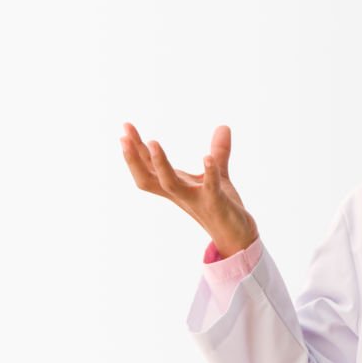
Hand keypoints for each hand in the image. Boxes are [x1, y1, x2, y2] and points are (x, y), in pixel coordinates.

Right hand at [120, 123, 258, 257]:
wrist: (237, 236)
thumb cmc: (222, 205)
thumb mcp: (218, 175)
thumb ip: (219, 151)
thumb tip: (224, 126)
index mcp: (176, 186)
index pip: (148, 168)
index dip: (135, 150)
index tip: (126, 127)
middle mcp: (180, 194)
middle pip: (148, 178)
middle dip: (134, 158)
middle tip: (124, 136)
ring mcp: (196, 200)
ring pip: (170, 184)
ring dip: (160, 164)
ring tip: (152, 143)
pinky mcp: (216, 203)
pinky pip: (210, 187)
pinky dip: (209, 172)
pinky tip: (206, 157)